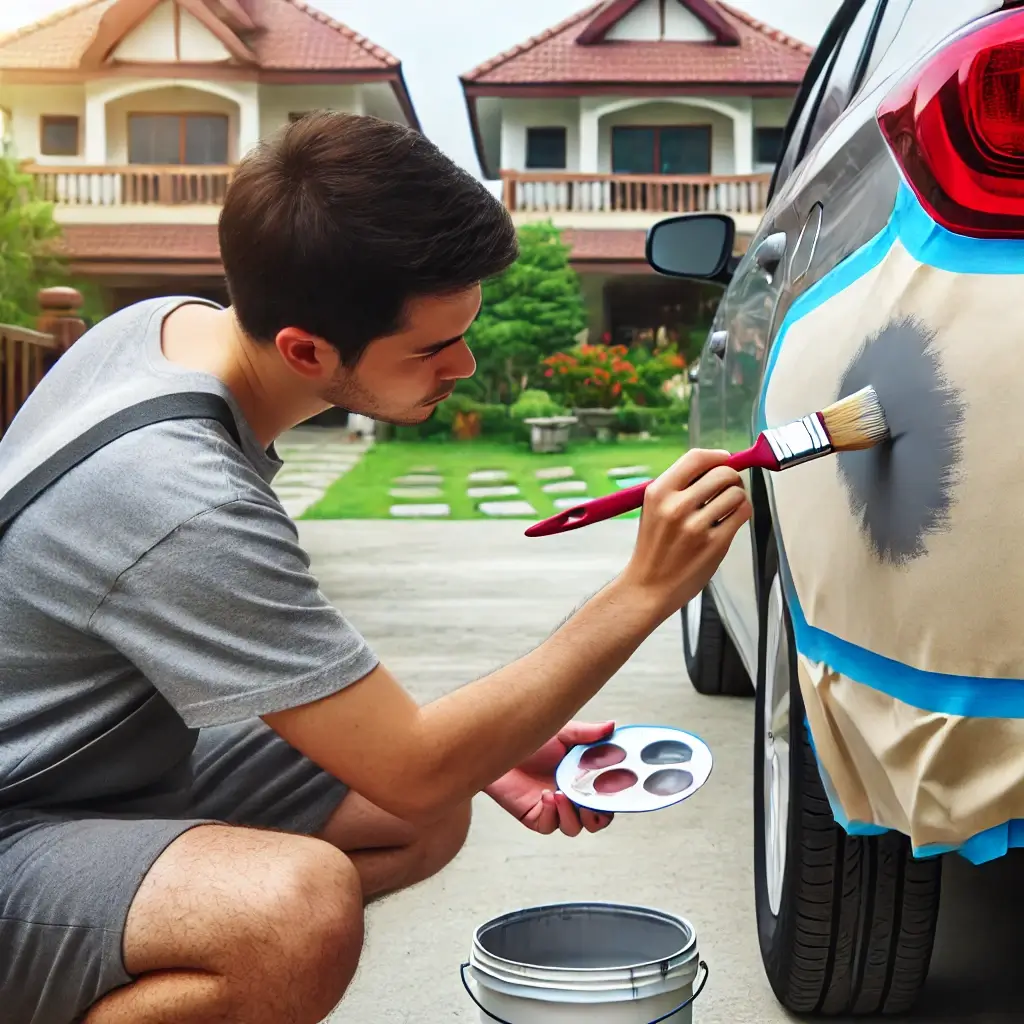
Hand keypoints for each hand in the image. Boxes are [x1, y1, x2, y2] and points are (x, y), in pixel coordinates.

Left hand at [484, 721, 615, 836]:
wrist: (495, 745)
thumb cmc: (527, 739)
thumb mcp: (561, 732)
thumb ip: (587, 733)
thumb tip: (611, 727)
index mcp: (583, 777)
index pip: (606, 797)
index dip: (614, 799)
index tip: (614, 791)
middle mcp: (571, 795)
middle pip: (595, 820)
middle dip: (597, 816)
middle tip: (591, 802)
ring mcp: (553, 808)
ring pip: (573, 827)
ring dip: (572, 815)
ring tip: (561, 794)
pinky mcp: (534, 815)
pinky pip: (549, 825)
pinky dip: (551, 813)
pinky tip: (546, 795)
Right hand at [625, 448, 751, 615]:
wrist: (648, 587)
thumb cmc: (654, 547)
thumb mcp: (654, 509)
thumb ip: (679, 487)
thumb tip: (716, 464)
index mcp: (658, 493)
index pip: (696, 458)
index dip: (717, 456)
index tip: (725, 460)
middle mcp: (676, 506)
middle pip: (722, 473)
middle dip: (732, 477)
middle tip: (728, 487)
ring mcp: (696, 526)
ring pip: (736, 492)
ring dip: (737, 497)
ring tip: (727, 508)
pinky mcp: (714, 544)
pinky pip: (742, 513)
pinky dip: (742, 512)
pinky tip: (731, 519)